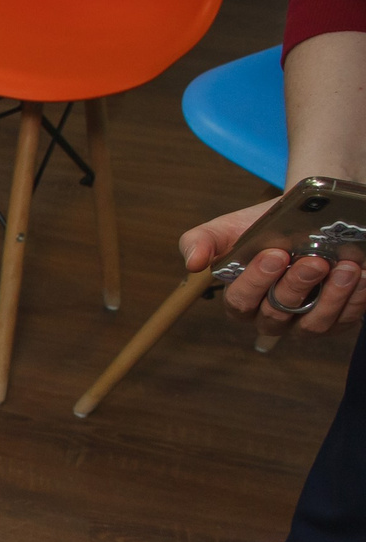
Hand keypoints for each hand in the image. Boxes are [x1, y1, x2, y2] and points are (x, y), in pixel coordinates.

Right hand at [185, 196, 365, 347]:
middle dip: (296, 287)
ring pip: (313, 326)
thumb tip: (192, 263)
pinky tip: (361, 275)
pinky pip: (346, 319)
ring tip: (345, 268)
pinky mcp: (338, 319)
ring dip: (330, 298)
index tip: (274, 254)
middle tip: (314, 261)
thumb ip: (201, 241)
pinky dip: (357, 299)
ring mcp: (305, 321)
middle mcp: (272, 317)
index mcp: (242, 300)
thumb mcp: (228, 227)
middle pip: (277, 316)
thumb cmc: (265, 225)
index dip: (255, 283)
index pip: (240, 303)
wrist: (308, 216)